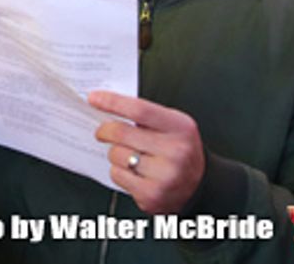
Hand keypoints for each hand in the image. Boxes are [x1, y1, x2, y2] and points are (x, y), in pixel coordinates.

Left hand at [91, 90, 204, 214]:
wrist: (200, 186)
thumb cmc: (179, 150)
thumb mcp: (173, 126)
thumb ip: (146, 115)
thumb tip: (105, 104)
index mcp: (180, 128)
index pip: (140, 110)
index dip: (112, 102)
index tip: (94, 98)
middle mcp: (176, 152)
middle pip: (121, 132)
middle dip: (104, 130)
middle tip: (102, 131)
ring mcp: (164, 176)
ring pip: (116, 155)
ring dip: (114, 153)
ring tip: (128, 155)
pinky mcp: (152, 195)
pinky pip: (117, 175)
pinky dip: (119, 171)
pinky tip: (133, 172)